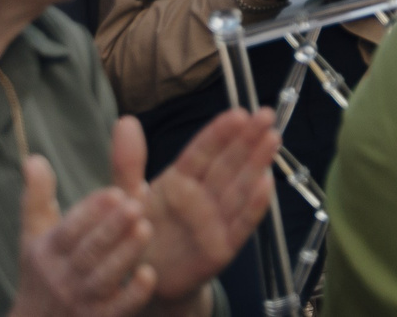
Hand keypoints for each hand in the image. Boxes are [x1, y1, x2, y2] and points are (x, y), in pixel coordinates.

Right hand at [9, 152, 155, 316]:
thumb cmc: (42, 271)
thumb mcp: (35, 236)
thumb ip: (38, 197)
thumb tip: (32, 158)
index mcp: (48, 251)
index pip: (68, 230)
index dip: (90, 212)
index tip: (113, 192)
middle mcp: (63, 277)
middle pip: (87, 252)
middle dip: (111, 228)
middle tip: (134, 205)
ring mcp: (82, 301)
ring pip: (104, 278)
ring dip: (124, 255)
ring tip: (145, 228)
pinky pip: (118, 309)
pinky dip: (133, 295)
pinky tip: (148, 275)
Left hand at [113, 111, 279, 308]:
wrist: (143, 283)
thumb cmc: (137, 235)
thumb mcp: (126, 197)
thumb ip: (127, 162)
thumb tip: (125, 120)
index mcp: (180, 180)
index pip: (203, 151)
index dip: (220, 133)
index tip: (237, 113)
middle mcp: (202, 196)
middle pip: (228, 164)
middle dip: (247, 139)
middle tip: (266, 116)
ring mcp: (215, 220)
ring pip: (240, 187)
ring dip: (257, 164)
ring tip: (272, 140)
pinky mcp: (223, 248)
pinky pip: (241, 225)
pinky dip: (254, 207)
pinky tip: (266, 185)